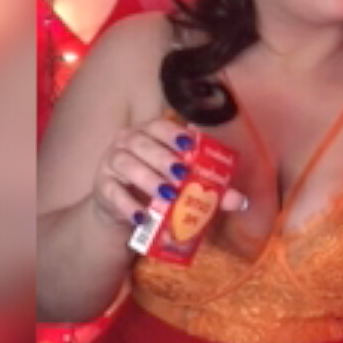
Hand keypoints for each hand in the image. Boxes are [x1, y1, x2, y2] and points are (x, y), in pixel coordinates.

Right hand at [91, 118, 247, 227]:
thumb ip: (210, 189)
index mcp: (148, 133)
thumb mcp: (183, 186)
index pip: (159, 126)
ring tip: (168, 195)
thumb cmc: (159, 188)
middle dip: (163, 158)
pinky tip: (142, 216)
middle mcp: (126, 142)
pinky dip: (127, 205)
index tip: (189, 145)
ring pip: (126, 165)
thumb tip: (241, 200)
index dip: (173, 133)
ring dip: (148, 179)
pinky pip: (113, 193)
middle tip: (182, 176)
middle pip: (142, 144)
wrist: (125, 212)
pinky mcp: (102, 188)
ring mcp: (111, 164)